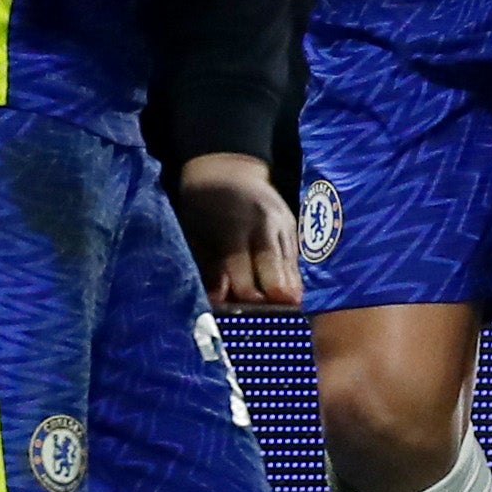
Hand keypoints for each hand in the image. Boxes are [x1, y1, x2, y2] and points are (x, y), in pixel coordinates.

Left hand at [175, 152, 306, 306]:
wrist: (229, 168)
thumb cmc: (204, 204)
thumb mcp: (196, 232)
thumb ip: (208, 266)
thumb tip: (217, 301)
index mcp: (235, 226)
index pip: (245, 271)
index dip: (246, 297)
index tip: (244, 317)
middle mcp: (265, 225)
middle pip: (275, 270)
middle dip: (275, 298)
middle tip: (273, 323)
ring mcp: (284, 225)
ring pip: (290, 266)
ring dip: (288, 293)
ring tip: (286, 317)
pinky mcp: (294, 227)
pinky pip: (295, 260)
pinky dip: (291, 279)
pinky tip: (290, 298)